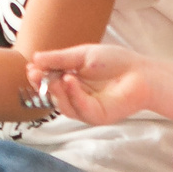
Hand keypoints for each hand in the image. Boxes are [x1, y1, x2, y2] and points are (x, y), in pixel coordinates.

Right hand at [26, 44, 172, 125]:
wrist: (141, 73)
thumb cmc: (116, 62)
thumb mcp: (82, 55)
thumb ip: (59, 59)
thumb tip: (34, 58)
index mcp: (71, 80)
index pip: (49, 81)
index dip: (38, 76)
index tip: (31, 68)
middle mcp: (76, 96)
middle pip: (52, 96)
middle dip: (42, 85)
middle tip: (36, 74)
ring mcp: (85, 108)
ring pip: (62, 106)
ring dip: (56, 91)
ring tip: (57, 77)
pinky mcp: (96, 116)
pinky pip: (78, 109)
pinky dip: (72, 95)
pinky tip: (70, 81)